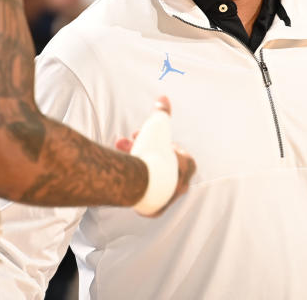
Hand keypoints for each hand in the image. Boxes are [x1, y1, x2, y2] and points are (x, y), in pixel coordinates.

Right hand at [116, 97, 195, 216]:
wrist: (136, 181)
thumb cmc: (152, 152)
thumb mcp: (158, 125)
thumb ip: (161, 112)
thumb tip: (163, 97)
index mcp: (187, 168)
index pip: (181, 153)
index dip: (165, 142)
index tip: (151, 136)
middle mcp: (180, 185)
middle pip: (162, 163)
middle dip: (145, 148)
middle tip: (130, 140)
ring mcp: (166, 199)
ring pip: (151, 177)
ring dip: (136, 161)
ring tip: (119, 149)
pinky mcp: (151, 208)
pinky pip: (143, 192)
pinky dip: (133, 179)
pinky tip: (122, 168)